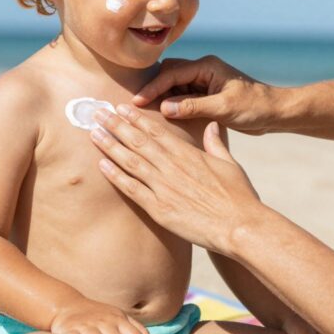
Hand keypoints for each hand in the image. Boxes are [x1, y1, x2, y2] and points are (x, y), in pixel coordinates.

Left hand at [91, 104, 264, 252]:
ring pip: (131, 161)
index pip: (156, 131)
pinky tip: (102, 165)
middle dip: (116, 125)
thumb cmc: (239, 196)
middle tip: (97, 113)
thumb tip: (210, 126)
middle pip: (138, 141)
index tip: (120, 108)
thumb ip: (215, 143)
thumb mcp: (229, 163)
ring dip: (110, 146)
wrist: (240, 226)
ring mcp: (164, 187)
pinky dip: (116, 176)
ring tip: (94, 133)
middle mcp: (172, 167)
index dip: (136, 118)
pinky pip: (132, 189)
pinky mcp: (159, 209)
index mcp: (188, 154)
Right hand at [133, 56, 275, 134]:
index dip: (153, 87)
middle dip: (154, 89)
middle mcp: (204, 71)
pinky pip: (183, 97)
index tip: (137, 101)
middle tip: (136, 106)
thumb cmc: (254, 106)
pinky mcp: (207, 95)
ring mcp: (205, 82)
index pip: (172, 73)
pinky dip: (173, 105)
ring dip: (162, 97)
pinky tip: (164, 116)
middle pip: (169, 74)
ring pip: (175, 86)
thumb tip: (164, 108)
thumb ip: (193, 107)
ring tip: (145, 112)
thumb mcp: (223, 108)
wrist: (275, 112)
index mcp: (207, 67)